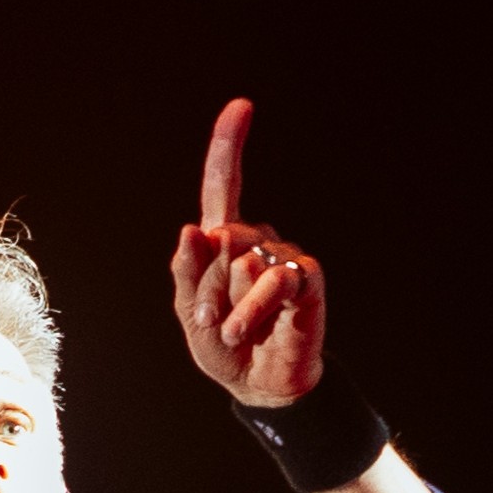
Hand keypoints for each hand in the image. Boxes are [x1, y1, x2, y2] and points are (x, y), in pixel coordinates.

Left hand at [169, 96, 327, 407]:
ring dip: (225, 304)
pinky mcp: (305, 280)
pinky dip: (250, 308)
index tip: (241, 107)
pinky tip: (239, 332)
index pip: (224, 186)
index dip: (228, 147)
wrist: (258, 385)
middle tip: (209, 320)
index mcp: (225, 241)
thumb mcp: (190, 312)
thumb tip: (192, 230)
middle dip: (204, 284)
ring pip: (241, 260)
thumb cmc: (223, 346)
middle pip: (219, 238)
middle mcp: (256, 241)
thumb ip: (187, 273)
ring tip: (228, 331)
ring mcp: (282, 257)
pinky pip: (272, 279)